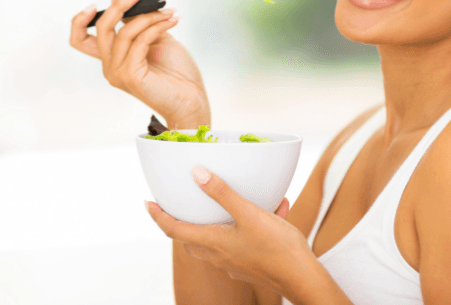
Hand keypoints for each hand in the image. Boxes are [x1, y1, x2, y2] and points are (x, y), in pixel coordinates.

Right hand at [70, 0, 209, 125]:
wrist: (191, 98)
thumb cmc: (176, 73)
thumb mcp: (155, 38)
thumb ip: (136, 23)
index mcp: (112, 58)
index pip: (80, 39)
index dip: (82, 19)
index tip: (100, 1)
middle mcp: (110, 66)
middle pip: (101, 28)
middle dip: (120, 5)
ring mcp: (118, 72)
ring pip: (124, 32)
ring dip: (149, 16)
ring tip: (169, 13)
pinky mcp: (129, 75)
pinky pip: (139, 42)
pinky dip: (155, 27)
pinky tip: (171, 21)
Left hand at [146, 166, 310, 296]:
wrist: (301, 277)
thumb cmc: (276, 248)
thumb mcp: (249, 213)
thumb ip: (223, 193)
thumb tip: (197, 174)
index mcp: (213, 243)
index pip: (175, 230)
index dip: (159, 216)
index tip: (148, 204)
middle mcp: (219, 256)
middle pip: (191, 239)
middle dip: (183, 223)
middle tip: (179, 206)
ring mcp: (234, 262)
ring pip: (216, 240)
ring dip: (219, 221)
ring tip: (232, 201)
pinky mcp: (250, 263)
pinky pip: (242, 241)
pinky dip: (248, 224)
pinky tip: (275, 208)